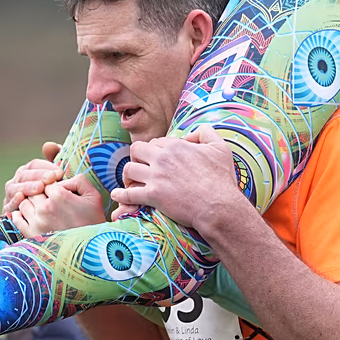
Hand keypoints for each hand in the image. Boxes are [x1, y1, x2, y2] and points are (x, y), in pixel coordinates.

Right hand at [2, 142, 64, 212]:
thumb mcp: (58, 182)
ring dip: (27, 187)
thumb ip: (55, 161)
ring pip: (14, 188)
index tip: (59, 171)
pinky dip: (14, 201)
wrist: (51, 227)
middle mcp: (16, 183)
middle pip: (23, 175)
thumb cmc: (55, 202)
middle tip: (52, 178)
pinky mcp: (7, 212)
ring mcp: (10, 197)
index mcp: (27, 174)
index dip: (45, 166)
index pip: (33, 165)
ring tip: (40, 188)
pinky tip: (22, 198)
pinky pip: (8, 205)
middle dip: (38, 176)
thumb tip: (49, 145)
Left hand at [9, 175, 105, 236]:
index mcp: (59, 195)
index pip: (47, 182)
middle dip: (41, 194)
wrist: (91, 250)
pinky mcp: (31, 234)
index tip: (59, 194)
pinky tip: (29, 216)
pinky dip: (19, 215)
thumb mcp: (93, 196)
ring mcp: (36, 221)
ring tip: (42, 210)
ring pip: (24, 202)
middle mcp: (45, 207)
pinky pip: (17, 218)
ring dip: (31, 203)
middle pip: (34, 191)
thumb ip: (79, 180)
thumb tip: (62, 179)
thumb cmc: (93, 222)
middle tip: (51, 202)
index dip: (53, 186)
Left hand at [110, 126, 247, 231]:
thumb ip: (205, 132)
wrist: (219, 206)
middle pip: (136, 150)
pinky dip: (121, 194)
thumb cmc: (221, 179)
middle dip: (137, 158)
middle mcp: (162, 158)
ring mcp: (156, 177)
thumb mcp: (220, 148)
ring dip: (128, 175)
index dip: (155, 150)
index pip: (156, 142)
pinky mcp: (153, 196)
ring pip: (129, 170)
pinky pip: (129, 193)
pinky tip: (118, 195)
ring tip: (131, 182)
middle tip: (141, 168)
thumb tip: (190, 135)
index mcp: (176, 145)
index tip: (158, 161)